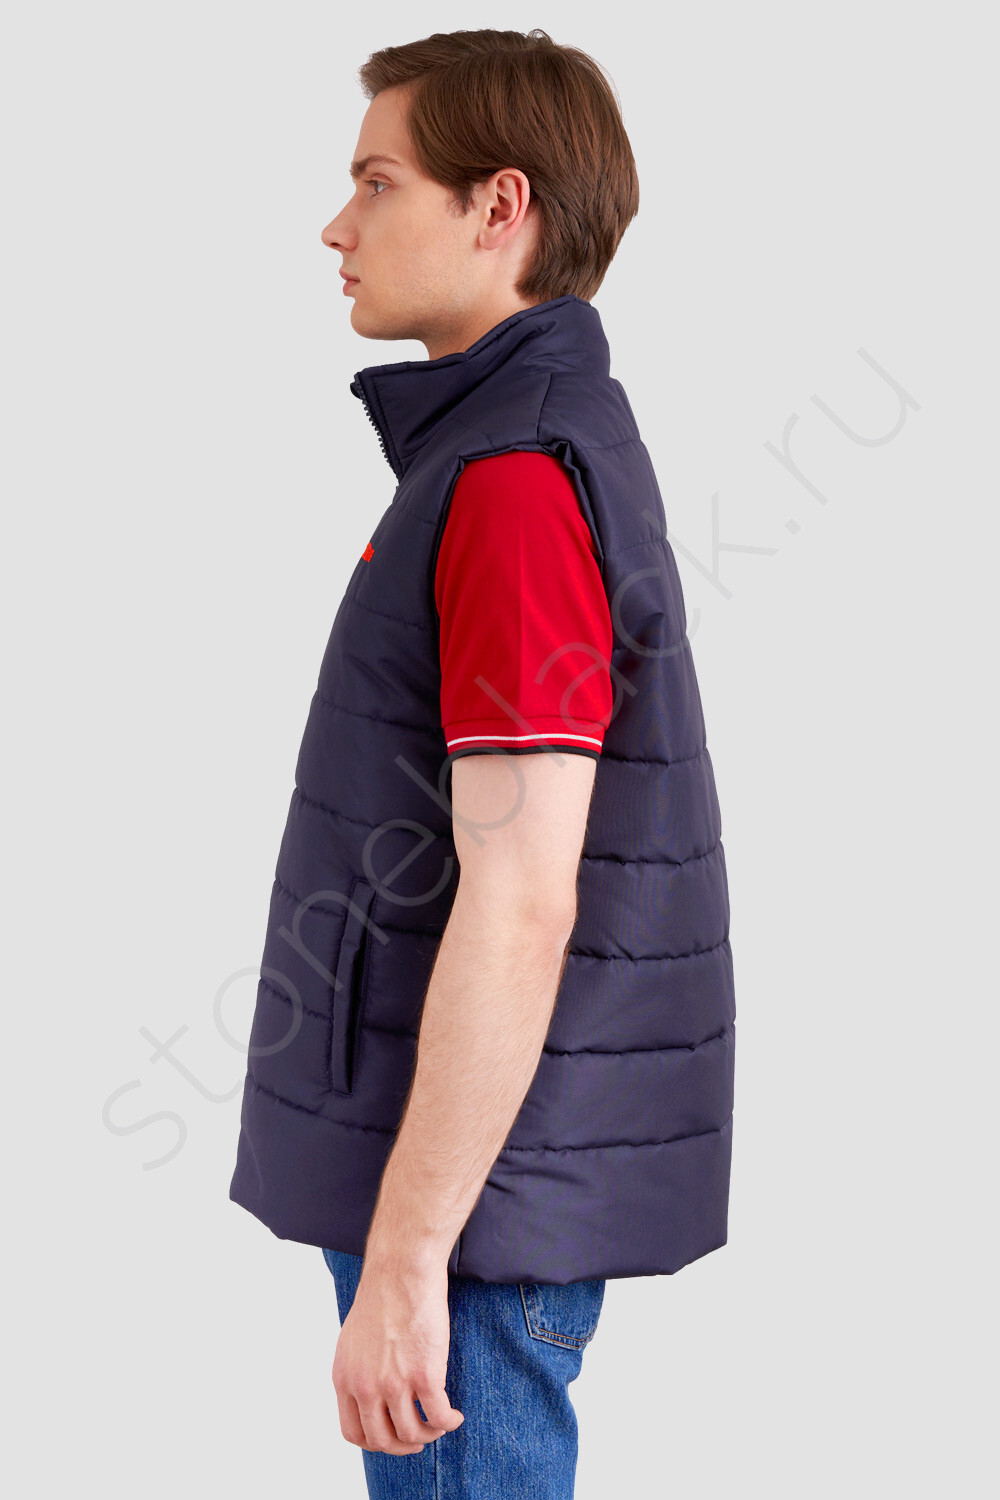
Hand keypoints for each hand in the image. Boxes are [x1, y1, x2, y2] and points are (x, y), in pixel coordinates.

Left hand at [331, 1256, 464, 1454]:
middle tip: (420, 1438)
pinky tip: (455, 1416)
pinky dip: (449, 1422)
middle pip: (383, 1440)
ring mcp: (394, 1384)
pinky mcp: (424, 1375)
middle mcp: (365, 1387)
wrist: (401, 1271)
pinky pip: (438, 1416)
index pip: (354, 1433)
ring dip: (429, 1434)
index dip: (376, 1442)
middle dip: (404, 1446)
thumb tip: (369, 1394)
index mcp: (345, 1379)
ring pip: (412, 1433)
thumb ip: (357, 1371)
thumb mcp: (353, 1341)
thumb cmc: (382, 1297)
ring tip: (440, 1424)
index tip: (392, 1437)